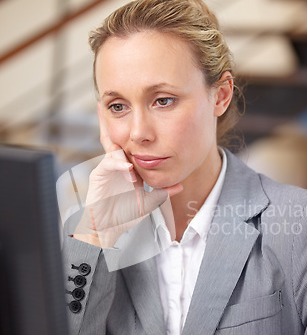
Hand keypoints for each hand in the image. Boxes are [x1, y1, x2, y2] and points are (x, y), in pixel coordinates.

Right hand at [74, 104, 181, 246]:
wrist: (106, 228)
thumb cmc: (124, 214)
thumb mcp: (148, 202)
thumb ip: (162, 193)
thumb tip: (180, 185)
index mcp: (127, 167)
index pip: (131, 145)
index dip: (136, 132)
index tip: (142, 116)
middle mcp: (116, 164)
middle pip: (117, 137)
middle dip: (117, 122)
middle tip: (117, 105)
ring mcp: (107, 168)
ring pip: (113, 148)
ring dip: (123, 144)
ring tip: (129, 143)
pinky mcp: (98, 176)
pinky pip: (108, 164)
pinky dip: (118, 164)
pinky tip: (127, 167)